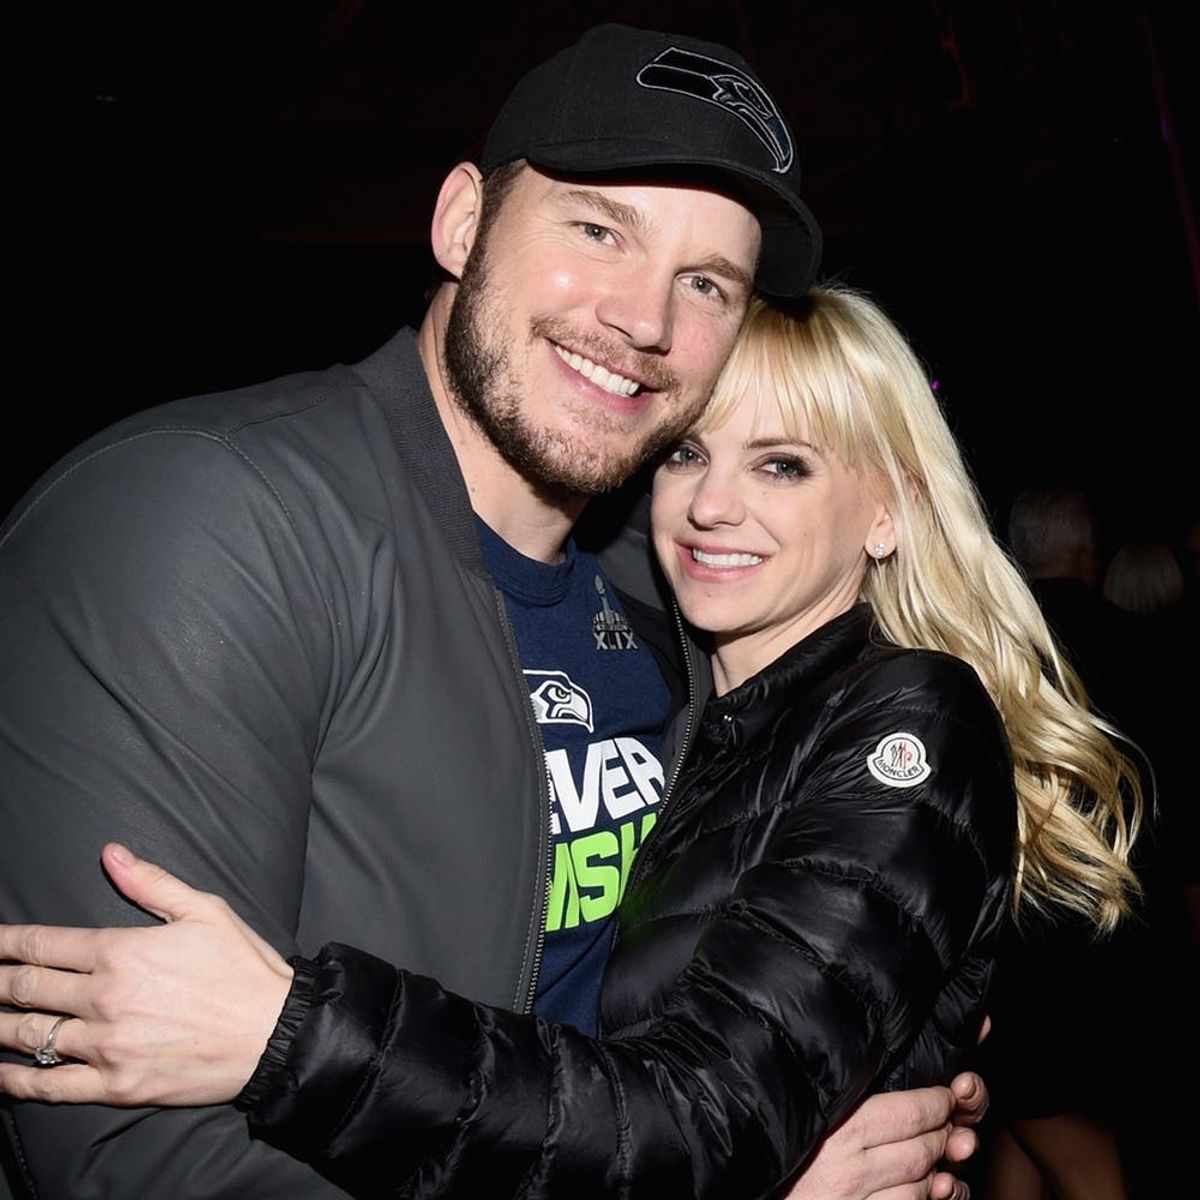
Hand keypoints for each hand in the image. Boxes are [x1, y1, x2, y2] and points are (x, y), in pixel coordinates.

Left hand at [0, 843, 292, 1106]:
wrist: (276, 1032)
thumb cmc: (244, 968)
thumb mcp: (206, 910)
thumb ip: (151, 883)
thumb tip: (111, 854)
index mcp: (123, 952)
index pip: (44, 944)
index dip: (7, 942)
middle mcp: (106, 998)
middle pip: (26, 988)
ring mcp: (107, 1046)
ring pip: (30, 1035)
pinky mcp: (116, 1085)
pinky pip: (51, 1086)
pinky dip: (17, 1079)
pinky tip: (0, 1071)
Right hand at [786, 1071, 987, 1199]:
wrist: (745, 1194)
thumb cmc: (772, 1154)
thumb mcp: (798, 1114)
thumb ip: (837, 1100)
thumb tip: (873, 1074)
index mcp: (836, 1131)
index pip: (908, 1113)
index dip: (936, 1104)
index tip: (944, 1097)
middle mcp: (849, 1171)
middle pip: (922, 1150)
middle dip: (942, 1136)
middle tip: (946, 1125)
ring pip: (920, 1187)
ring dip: (934, 1173)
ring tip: (929, 1158)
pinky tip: (912, 1189)